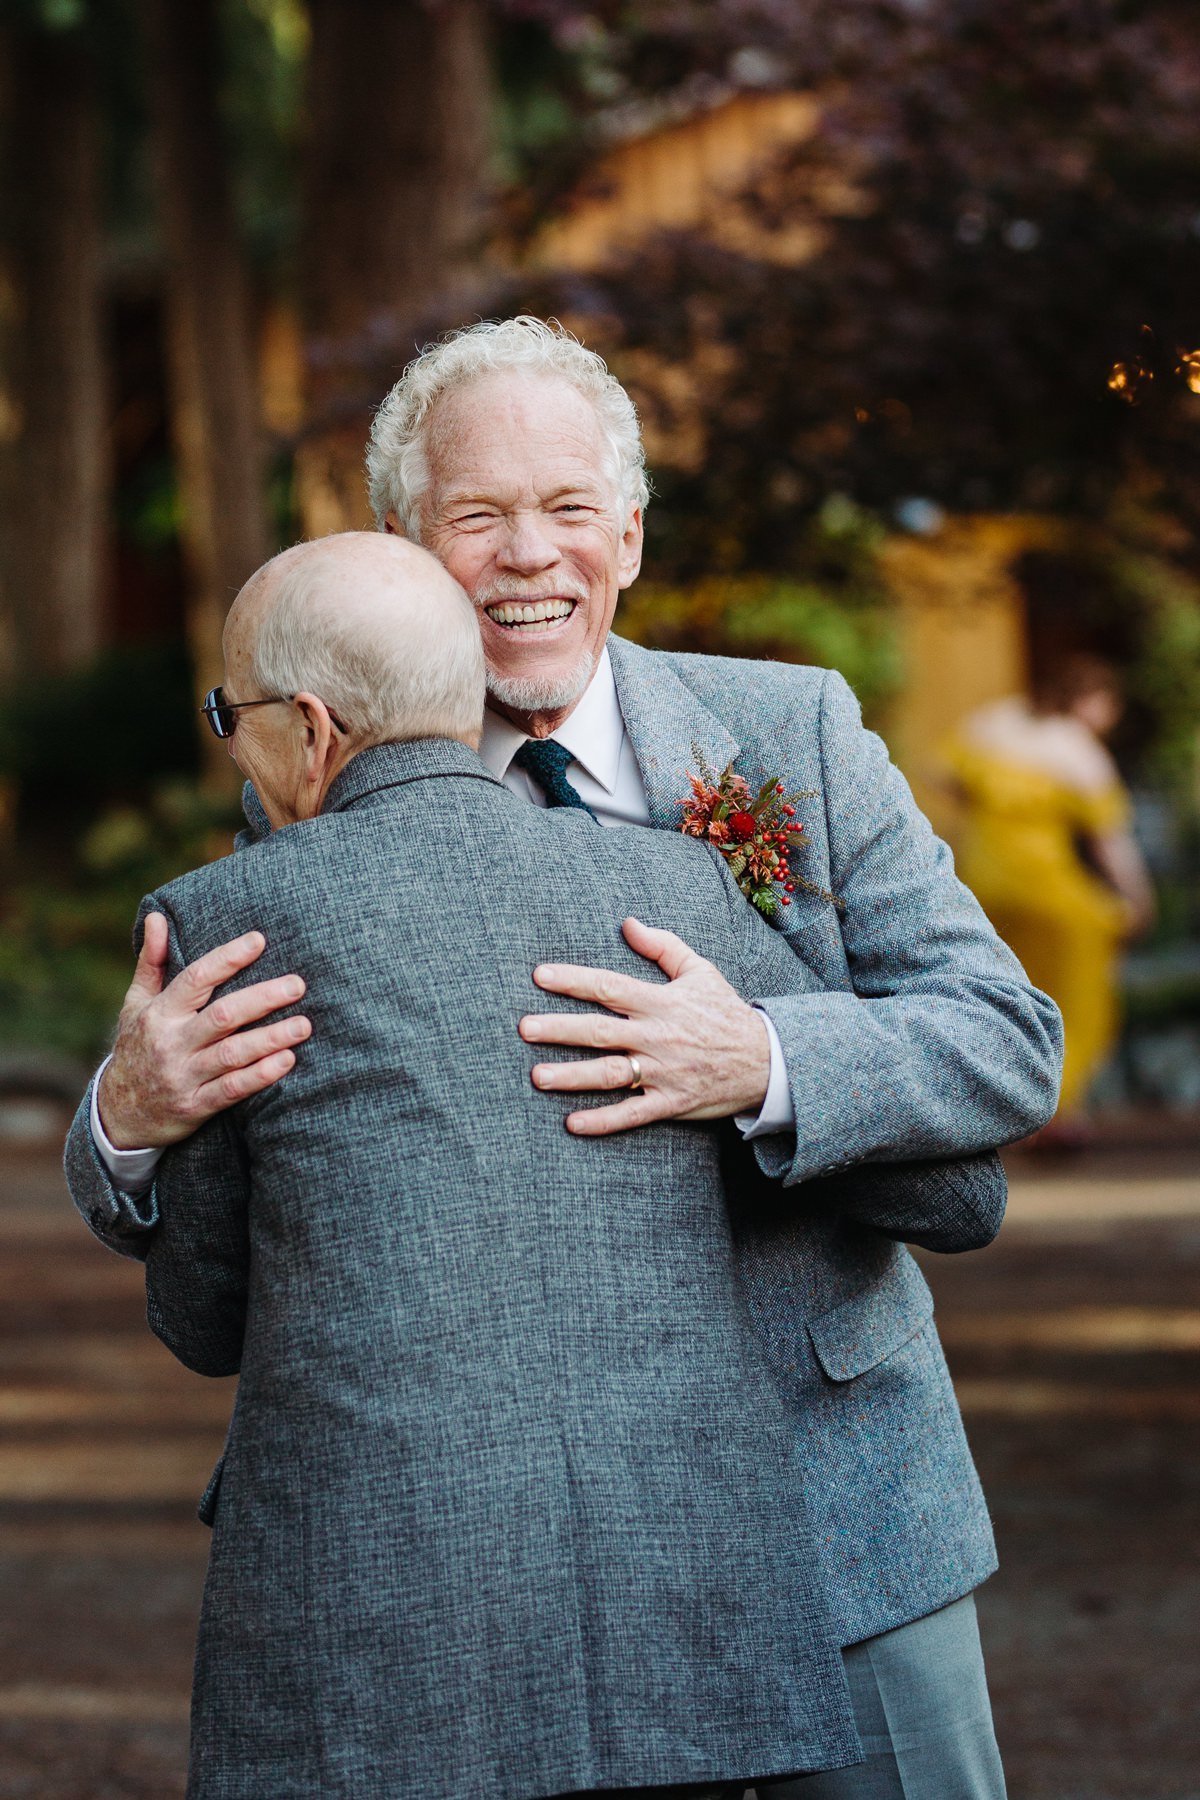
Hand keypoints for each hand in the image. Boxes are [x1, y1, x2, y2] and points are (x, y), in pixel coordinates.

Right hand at [96, 913, 310, 1148]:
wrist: (119, 1113)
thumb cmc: (137, 1047)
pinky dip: (260, 1076)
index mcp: (160, 1013)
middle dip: (262, 998)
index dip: (228, 958)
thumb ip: (152, 962)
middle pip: (222, 1016)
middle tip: (298, 984)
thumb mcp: (136, 1004)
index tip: (259, 940)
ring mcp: (183, 1076)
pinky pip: (232, 1090)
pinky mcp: (195, 1106)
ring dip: (270, 1039)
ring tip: (304, 1025)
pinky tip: (287, 1061)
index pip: (196, 979)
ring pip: (232, 1054)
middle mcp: (171, 1043)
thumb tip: (156, 916)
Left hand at [519, 917, 770, 1136]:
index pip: (609, 986)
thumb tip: (628, 923)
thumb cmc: (727, 1013)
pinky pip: (633, 1113)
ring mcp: (663, 1071)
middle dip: (559, 1029)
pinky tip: (573, 1123)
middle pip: (600, 1030)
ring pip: (611, 1073)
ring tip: (537, 1076)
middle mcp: (657, 1036)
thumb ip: (663, 946)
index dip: (573, 980)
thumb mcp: (701, 971)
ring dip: (572, 1076)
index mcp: (661, 1002)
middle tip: (524, 1028)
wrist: (767, 1060)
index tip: (539, 976)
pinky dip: (604, 1120)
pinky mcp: (671, 1102)